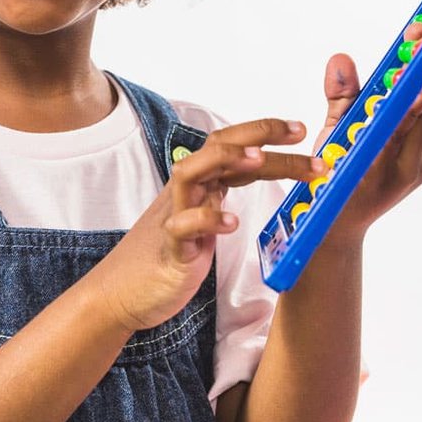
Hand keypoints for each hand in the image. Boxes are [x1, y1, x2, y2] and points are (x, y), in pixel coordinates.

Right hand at [90, 120, 324, 333]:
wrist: (120, 292)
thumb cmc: (168, 254)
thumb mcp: (202, 218)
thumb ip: (221, 196)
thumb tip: (257, 182)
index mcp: (198, 186)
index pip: (230, 146)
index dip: (264, 133)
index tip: (300, 130)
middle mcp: (185, 193)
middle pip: (217, 149)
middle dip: (259, 137)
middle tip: (301, 135)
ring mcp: (173, 217)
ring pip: (190, 174)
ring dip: (224, 161)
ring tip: (258, 159)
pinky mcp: (169, 250)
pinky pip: (181, 227)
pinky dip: (206, 220)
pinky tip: (231, 222)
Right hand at [318, 22, 421, 240]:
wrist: (342, 226)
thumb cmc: (328, 186)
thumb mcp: (327, 141)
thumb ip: (339, 99)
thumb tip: (341, 58)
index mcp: (387, 163)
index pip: (407, 113)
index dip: (414, 77)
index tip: (420, 48)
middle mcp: (416, 163)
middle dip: (421, 67)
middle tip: (419, 31)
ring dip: (420, 77)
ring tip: (417, 41)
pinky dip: (416, 97)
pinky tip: (410, 73)